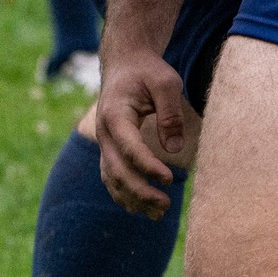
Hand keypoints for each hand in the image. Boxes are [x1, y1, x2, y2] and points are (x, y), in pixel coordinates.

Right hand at [93, 47, 190, 217]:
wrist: (124, 63)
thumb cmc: (147, 71)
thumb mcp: (165, 82)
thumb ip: (170, 113)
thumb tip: (174, 149)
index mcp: (115, 113)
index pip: (129, 147)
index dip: (148, 165)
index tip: (170, 178)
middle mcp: (104, 132)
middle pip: (117, 169)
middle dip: (140, 191)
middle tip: (166, 205)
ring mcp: (104, 142)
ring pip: (112, 178)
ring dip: (133, 199)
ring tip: (160, 213)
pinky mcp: (109, 148)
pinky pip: (111, 177)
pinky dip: (124, 195)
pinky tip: (142, 209)